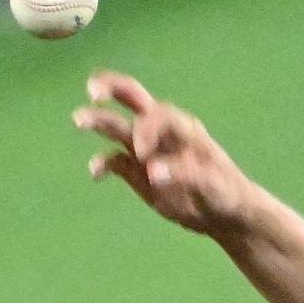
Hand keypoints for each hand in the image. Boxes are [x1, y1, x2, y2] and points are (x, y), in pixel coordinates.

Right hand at [72, 71, 254, 237]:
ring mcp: (145, 150)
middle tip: (93, 91)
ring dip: (95, 121)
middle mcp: (160, 132)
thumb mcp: (214, 186)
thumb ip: (185, 175)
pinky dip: (101, 165)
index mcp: (182, 128)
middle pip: (131, 97)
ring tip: (77, 121)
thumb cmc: (226, 193)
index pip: (156, 114)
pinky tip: (95, 175)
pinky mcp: (135, 170)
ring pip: (115, 126)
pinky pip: (112, 161)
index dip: (144, 128)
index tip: (143, 154)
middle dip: (110, 88)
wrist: (225, 214)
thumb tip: (152, 172)